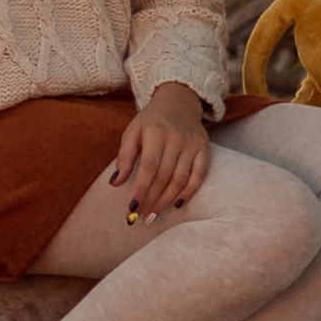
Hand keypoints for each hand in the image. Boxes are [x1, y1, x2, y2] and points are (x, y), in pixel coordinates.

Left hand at [111, 82, 212, 218]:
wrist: (178, 102)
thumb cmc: (151, 122)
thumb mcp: (132, 132)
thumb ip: (124, 156)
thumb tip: (115, 183)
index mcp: (155, 132)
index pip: (148, 167)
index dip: (140, 189)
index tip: (131, 208)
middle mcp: (176, 138)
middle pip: (164, 176)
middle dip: (151, 200)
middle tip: (140, 218)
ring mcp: (192, 144)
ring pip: (180, 179)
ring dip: (166, 201)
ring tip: (153, 215)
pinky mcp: (204, 149)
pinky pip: (199, 176)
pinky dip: (189, 192)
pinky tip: (176, 205)